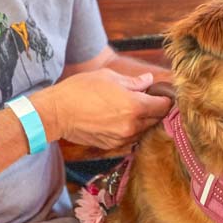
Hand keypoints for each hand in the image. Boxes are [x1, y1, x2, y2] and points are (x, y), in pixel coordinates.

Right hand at [33, 69, 171, 149]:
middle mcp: (132, 126)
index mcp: (135, 106)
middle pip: (157, 120)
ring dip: (144, 121)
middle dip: (156, 110)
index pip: (164, 106)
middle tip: (149, 99)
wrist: (57, 112)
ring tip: (132, 109)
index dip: (165, 98)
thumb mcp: (109, 77)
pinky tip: (120, 119)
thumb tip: (148, 80)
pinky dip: (130, 130)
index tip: (162, 93)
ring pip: (144, 131)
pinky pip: (130, 138)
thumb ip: (133, 82)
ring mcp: (122, 138)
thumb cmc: (80, 90)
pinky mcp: (112, 145)